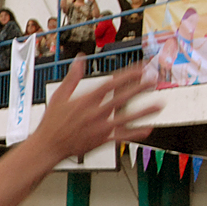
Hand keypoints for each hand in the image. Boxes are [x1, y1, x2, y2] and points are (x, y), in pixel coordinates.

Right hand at [29, 60, 159, 162]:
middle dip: (140, 88)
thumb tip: (79, 59)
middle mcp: (95, 113)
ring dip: (144, 112)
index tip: (140, 69)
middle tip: (154, 81)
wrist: (47, 146)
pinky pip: (122, 137)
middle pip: (122, 98)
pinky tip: (147, 129)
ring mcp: (99, 127)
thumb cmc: (51, 123)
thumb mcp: (58, 96)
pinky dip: (135, 133)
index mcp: (85, 100)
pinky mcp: (101, 141)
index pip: (111, 84)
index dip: (127, 75)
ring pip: (126, 118)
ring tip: (158, 105)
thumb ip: (72, 77)